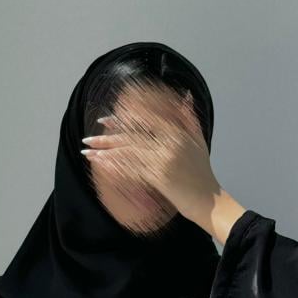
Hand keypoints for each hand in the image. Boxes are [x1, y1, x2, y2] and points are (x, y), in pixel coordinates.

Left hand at [80, 80, 221, 221]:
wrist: (209, 201)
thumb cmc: (203, 173)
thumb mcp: (199, 140)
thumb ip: (189, 117)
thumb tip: (187, 95)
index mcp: (177, 132)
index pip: (143, 120)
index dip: (121, 119)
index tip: (104, 121)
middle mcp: (170, 143)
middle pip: (131, 137)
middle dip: (107, 138)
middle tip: (88, 139)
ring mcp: (165, 159)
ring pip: (128, 152)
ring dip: (105, 153)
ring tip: (88, 154)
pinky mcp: (160, 177)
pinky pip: (132, 170)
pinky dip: (114, 168)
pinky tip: (101, 167)